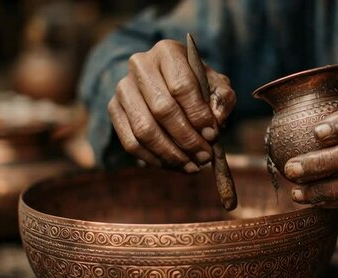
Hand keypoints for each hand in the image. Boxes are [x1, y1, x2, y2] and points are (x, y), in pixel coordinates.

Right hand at [107, 40, 235, 171]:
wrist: (165, 83)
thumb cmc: (196, 85)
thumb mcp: (216, 85)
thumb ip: (223, 99)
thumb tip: (216, 120)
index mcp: (168, 51)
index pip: (182, 86)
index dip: (198, 114)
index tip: (213, 134)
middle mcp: (140, 65)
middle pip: (162, 109)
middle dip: (187, 139)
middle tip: (205, 156)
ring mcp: (123, 88)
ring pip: (144, 130)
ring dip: (171, 154)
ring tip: (193, 166)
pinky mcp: (114, 109)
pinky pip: (130, 143)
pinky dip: (154, 159)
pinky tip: (174, 165)